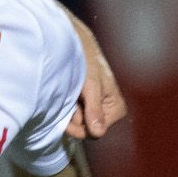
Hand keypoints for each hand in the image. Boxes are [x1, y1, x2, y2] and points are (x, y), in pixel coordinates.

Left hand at [65, 15, 127, 139]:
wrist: (74, 43)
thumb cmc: (87, 60)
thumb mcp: (91, 84)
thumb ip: (94, 108)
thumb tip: (98, 133)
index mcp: (114, 106)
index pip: (98, 131)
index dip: (85, 127)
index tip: (74, 116)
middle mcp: (104, 109)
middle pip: (86, 128)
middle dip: (74, 120)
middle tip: (67, 104)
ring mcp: (92, 106)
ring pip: (78, 122)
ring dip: (68, 113)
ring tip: (66, 95)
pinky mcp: (81, 102)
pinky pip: (72, 114)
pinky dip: (65, 108)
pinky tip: (63, 95)